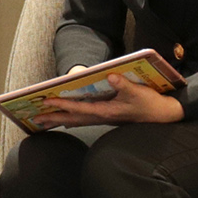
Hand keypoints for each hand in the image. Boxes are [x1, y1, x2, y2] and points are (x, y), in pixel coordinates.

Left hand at [38, 72, 183, 127]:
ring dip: (60, 120)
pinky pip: (83, 119)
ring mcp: (104, 118)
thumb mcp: (139, 92)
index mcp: (107, 111)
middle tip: (34, 118)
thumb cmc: (150, 103)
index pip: (79, 108)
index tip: (46, 101)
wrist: (164, 115)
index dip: (62, 104)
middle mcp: (102, 117)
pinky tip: (64, 120)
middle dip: (54, 118)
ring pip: (76, 120)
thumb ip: (125, 84)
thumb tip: (111, 75)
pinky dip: (71, 119)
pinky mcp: (107, 117)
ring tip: (42, 121)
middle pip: (73, 118)